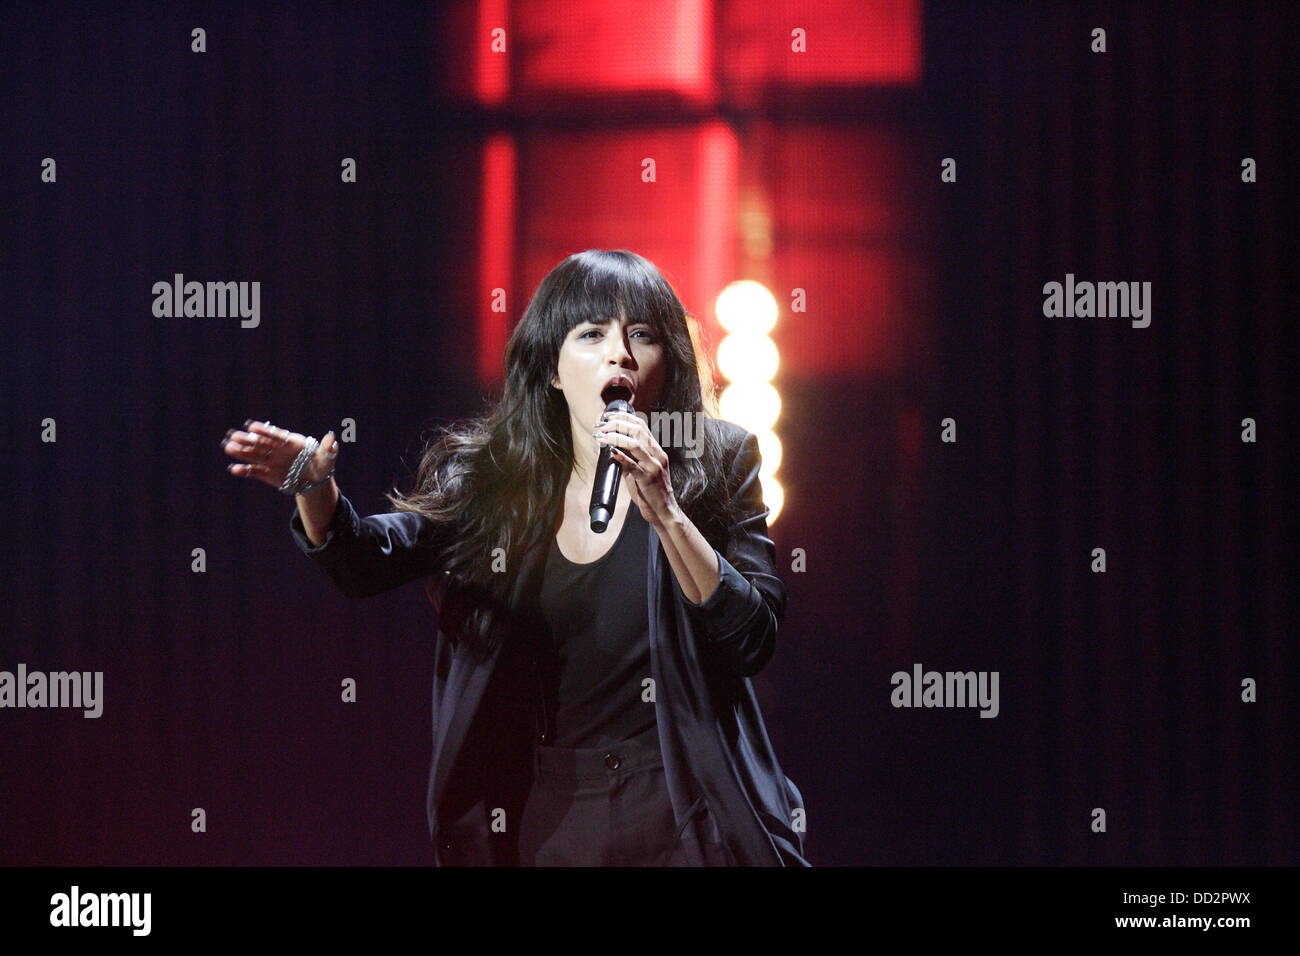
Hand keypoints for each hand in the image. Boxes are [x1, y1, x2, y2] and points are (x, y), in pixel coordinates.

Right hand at [221, 420, 337, 492]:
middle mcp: (278, 450)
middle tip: (233, 436)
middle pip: (261, 443)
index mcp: (291, 443)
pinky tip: (233, 469)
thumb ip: (328, 448)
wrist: (315, 481)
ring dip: (241, 452)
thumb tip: (333, 438)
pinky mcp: (268, 475)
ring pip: (254, 455)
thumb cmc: (322, 465)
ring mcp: (272, 462)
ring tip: (228, 447)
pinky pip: (254, 472)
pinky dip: (245, 471)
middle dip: (247, 440)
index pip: (276, 435)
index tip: (251, 426)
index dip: (264, 430)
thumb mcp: (327, 458)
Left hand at [595, 410, 677, 527]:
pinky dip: (620, 457)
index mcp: (656, 451)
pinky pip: (633, 465)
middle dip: (617, 424)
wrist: (664, 510)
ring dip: (616, 438)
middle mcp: (657, 455)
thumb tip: (612, 450)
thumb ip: (630, 459)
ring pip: (635, 444)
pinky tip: (611, 452)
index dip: (624, 418)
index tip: (608, 417)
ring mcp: (653, 466)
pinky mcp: (648, 479)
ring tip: (602, 437)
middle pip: (638, 430)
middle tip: (602, 426)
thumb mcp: (641, 470)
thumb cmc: (651, 491)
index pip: (641, 426)